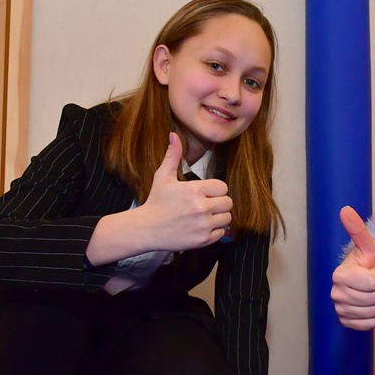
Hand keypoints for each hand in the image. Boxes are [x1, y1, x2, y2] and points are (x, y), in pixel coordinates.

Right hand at [137, 133, 231, 251]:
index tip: (206, 193)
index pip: (223, 187)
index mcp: (195, 190)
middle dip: (219, 203)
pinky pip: (221, 233)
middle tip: (206, 205)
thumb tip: (174, 135)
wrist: (146, 229)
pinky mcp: (203, 240)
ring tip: (205, 216)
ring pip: (227, 218)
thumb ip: (172, 156)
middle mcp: (202, 207)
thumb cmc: (155, 202)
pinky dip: (214, 231)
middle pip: (228, 203)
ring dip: (218, 217)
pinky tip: (202, 227)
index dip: (215, 190)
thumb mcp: (162, 177)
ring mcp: (203, 224)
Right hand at [330, 206, 374, 330]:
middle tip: (372, 282)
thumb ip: (357, 229)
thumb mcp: (368, 245)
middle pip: (373, 298)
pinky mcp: (346, 322)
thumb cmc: (368, 262)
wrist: (369, 279)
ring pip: (373, 312)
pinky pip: (370, 324)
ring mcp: (340, 310)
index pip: (371, 282)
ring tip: (371, 292)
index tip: (373, 270)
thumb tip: (345, 209)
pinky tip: (368, 305)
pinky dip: (374, 316)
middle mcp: (336, 294)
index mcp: (339, 276)